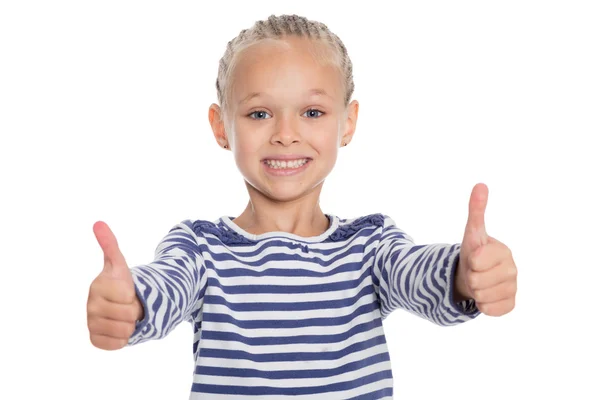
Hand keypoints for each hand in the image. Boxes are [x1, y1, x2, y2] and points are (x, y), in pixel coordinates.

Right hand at [87, 221, 142, 349]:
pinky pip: (117, 344)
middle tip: (129, 304)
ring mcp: (91, 323)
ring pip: (124, 331)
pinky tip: (119, 328)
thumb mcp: (119, 264)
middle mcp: (90, 305)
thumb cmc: (122, 284)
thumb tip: (98, 223)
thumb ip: (110, 244)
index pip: (126, 295)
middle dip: (135, 310)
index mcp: (97, 285)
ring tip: (125, 316)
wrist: (121, 305)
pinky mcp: (95, 339)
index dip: (134, 293)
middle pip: (128, 314)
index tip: (128, 290)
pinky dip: (124, 338)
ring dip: (131, 324)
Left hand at [455, 183, 517, 315]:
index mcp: (503, 251)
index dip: (469, 261)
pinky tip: (485, 294)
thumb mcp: (472, 232)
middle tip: (474, 271)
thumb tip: (480, 185)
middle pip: (477, 281)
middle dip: (470, 277)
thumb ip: (476, 210)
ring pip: (481, 296)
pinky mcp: (510, 304)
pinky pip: (489, 310)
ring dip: (474, 291)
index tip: (474, 257)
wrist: (475, 274)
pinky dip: (482, 305)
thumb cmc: (474, 251)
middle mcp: (513, 269)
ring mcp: (513, 288)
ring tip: (479, 281)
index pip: (476, 262)